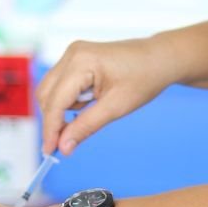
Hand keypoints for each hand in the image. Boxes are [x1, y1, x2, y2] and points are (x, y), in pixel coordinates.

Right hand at [36, 37, 171, 155]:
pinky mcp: (77, 59)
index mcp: (81, 61)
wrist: (160, 59)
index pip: (55, 102)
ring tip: (89, 116)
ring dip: (61, 111)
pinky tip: (88, 105)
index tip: (50, 151)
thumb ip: (86, 127)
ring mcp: (73, 54)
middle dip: (54, 121)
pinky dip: (68, 101)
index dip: (51, 129)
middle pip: (47, 95)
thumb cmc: (144, 77)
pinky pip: (62, 85)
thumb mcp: (116, 107)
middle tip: (64, 145)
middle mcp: (72, 54)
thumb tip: (63, 147)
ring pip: (51, 91)